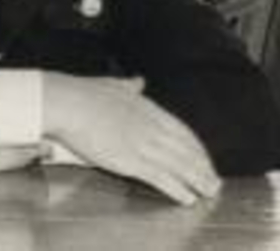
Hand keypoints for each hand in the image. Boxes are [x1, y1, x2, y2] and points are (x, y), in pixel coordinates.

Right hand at [44, 73, 219, 204]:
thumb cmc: (80, 92)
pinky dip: (177, 189)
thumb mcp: (110, 84)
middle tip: (214, 181)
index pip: (183, 131)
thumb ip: (128, 86)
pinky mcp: (131, 160)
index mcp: (148, 109)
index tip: (204, 159)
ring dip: (197, 181)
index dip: (197, 148)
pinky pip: (161, 178)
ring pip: (180, 166)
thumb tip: (138, 81)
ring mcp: (142, 144)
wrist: (65, 103)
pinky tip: (186, 197)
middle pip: (187, 151)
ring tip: (208, 193)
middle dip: (203, 168)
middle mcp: (151, 127)